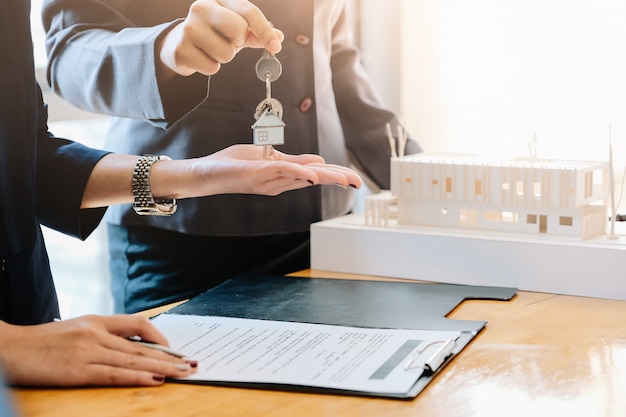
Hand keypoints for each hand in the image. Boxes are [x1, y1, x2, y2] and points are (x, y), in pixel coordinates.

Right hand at [0, 315, 195, 386]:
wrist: (8, 348)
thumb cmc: (40, 343)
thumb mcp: (74, 330)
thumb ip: (101, 335)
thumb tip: (129, 348)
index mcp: (96, 321)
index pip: (138, 323)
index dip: (159, 337)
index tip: (175, 350)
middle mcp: (96, 333)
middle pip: (142, 346)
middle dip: (171, 357)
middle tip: (194, 364)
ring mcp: (87, 351)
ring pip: (134, 360)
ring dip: (163, 367)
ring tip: (185, 373)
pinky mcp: (77, 370)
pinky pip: (114, 374)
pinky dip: (138, 377)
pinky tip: (156, 380)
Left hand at [151, 144, 361, 198]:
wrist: (204, 174)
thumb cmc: (231, 164)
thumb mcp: (265, 157)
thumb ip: (290, 160)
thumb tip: (318, 162)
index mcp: (283, 175)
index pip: (315, 174)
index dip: (336, 175)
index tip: (356, 180)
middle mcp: (279, 181)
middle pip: (314, 179)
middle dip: (338, 180)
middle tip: (360, 184)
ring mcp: (269, 180)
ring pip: (303, 176)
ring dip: (327, 177)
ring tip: (348, 180)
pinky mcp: (256, 175)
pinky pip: (282, 172)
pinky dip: (299, 173)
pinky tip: (315, 175)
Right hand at [159, 0, 283, 76]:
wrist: (179, 43)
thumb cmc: (213, 33)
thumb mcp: (235, 28)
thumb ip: (256, 33)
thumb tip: (278, 38)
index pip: (248, 11)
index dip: (264, 30)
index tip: (275, 47)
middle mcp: (201, 7)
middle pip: (238, 29)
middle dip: (238, 42)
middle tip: (228, 42)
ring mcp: (189, 28)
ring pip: (226, 53)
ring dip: (224, 57)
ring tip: (212, 49)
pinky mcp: (181, 49)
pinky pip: (212, 67)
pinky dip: (211, 67)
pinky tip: (201, 57)